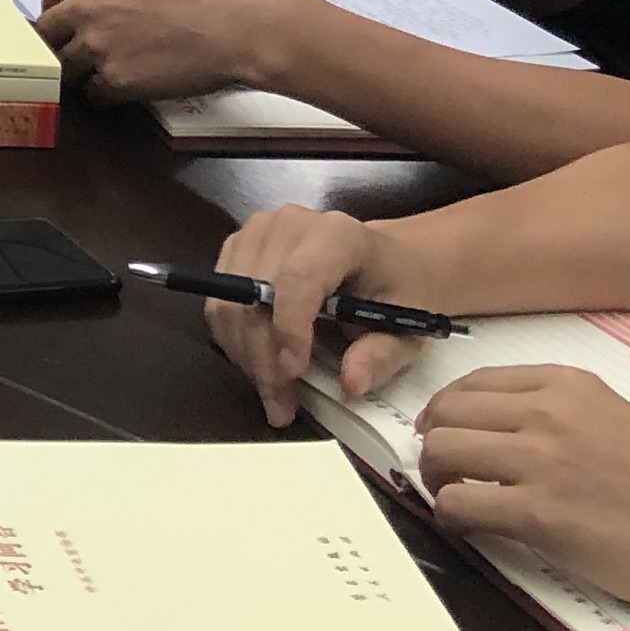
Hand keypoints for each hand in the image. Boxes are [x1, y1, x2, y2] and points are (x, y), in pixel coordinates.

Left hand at [33, 0, 296, 102]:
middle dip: (59, 44)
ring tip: (108, 74)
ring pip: (66, 67)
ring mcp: (96, 43)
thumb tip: (94, 4)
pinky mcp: (114, 79)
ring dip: (82, 72)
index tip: (66, 23)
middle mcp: (85, 4)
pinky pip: (94, 93)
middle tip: (76, 55)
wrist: (237, 23)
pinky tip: (126, 90)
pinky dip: (106, 95)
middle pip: (46, 32)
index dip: (58, 10)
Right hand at [202, 204, 418, 425]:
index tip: (293, 373)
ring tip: (273, 392)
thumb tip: (350, 383)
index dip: (289, 326)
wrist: (388, 257)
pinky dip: (235, 340)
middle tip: (282, 407)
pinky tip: (261, 364)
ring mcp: (257, 232)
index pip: (297, 277)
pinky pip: (220, 301)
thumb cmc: (400, 289)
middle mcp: (288, 224)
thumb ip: (380, 355)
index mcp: (338, 235)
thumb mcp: (408, 327)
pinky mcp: (238, 246)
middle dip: (263, 357)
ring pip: (229, 301)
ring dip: (244, 354)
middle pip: (255, 293)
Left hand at [419, 367, 629, 629]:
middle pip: (447, 413)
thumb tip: (497, 426)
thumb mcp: (616, 420)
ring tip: (452, 497)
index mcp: (568, 385)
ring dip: (435, 478)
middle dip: (433, 442)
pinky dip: (450, 516)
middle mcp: (548, 413)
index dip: (448, 410)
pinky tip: (468, 527)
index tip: (444, 431)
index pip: (474, 382)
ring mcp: (541, 461)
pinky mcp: (539, 514)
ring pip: (442, 452)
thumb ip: (560, 414)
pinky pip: (458, 504)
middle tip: (441, 469)